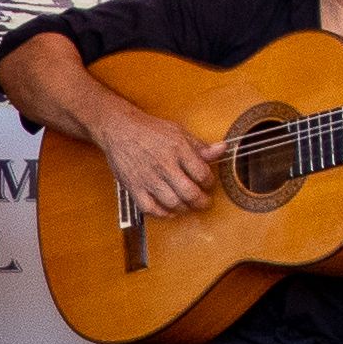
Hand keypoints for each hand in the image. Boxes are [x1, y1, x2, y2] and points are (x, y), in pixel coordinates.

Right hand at [90, 95, 216, 218]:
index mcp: (178, 149)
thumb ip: (200, 146)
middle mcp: (164, 165)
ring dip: (185, 208)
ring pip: (173, 203)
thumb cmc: (150, 130)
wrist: (119, 130)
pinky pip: (151, 208)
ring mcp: (148, 178)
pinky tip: (169, 210)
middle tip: (204, 201)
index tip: (208, 183)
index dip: (209, 182)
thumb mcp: (178, 132)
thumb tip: (222, 149)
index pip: (202, 173)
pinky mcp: (134, 187)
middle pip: (190, 193)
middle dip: (202, 201)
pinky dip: (163, 213)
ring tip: (188, 205)